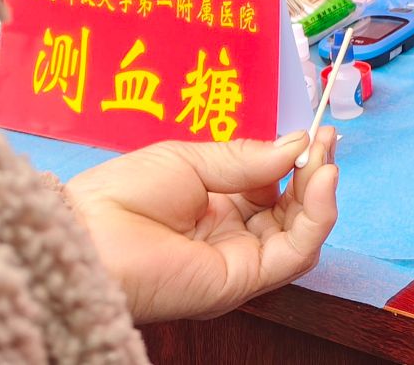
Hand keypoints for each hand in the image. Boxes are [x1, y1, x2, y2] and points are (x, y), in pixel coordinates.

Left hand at [68, 131, 338, 323]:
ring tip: (324, 159)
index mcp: (215, 207)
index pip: (273, 188)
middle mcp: (231, 237)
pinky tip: (320, 180)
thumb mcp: (192, 160)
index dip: (297, 161)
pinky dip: (316, 217)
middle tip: (325, 140)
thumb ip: (247, 159)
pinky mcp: (242, 281)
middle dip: (314, 173)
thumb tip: (296, 145)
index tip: (316, 132)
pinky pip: (294, 253)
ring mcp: (238, 260)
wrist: (88, 234)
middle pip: (293, 211)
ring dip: (320, 194)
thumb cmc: (121, 196)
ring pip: (301, 233)